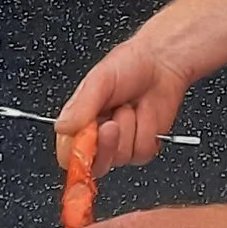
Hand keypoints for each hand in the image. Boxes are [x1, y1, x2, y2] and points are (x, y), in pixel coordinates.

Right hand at [57, 35, 193, 176]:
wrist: (163, 63)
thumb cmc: (130, 64)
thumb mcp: (101, 80)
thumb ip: (81, 105)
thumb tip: (63, 127)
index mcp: (79, 120)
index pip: (67, 154)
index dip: (77, 154)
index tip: (89, 140)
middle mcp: (98, 135)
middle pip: (95, 163)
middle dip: (106, 143)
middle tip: (112, 123)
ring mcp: (121, 143)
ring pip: (121, 157)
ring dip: (129, 130)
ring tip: (130, 106)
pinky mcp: (142, 147)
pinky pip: (141, 153)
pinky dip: (146, 134)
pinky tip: (144, 115)